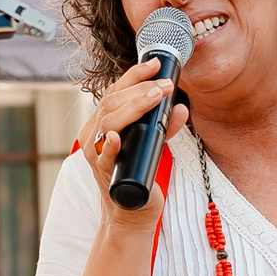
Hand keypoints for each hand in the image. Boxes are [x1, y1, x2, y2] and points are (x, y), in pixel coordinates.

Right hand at [82, 59, 188, 232]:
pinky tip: (117, 136)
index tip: (155, 64)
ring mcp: (97, 155)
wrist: (131, 212)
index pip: (115, 91)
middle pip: (112, 102)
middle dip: (140, 89)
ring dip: (133, 107)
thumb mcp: (153, 144)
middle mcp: (95, 136)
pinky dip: (110, 145)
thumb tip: (181, 109)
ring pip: (108, 122)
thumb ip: (164, 126)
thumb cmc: (139, 174)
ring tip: (155, 97)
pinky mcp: (105, 174)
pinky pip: (103, 157)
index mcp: (102, 123)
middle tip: (165, 85)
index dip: (134, 75)